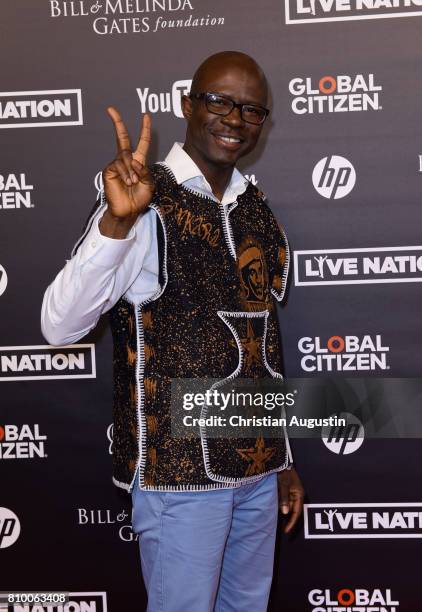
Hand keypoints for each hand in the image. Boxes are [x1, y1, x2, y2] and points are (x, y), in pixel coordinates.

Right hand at [101, 107, 154, 236]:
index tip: (146, 116)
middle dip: (117, 122)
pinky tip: (127, 183)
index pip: (142, 142)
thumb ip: (145, 171)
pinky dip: (126, 174)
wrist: (128, 211)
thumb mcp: (149, 184)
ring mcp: (116, 165)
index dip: (144, 129)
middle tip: (110, 109)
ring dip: (132, 170)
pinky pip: (119, 165)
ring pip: (125, 156)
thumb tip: (135, 160)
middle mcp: (126, 160)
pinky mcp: (109, 170)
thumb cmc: (139, 199)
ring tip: (133, 183)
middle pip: (121, 137)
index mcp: (139, 162)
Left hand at [277, 467, 304, 533]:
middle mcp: (297, 495)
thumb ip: (284, 499)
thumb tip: (285, 513)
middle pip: (292, 510)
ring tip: (275, 514)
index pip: (296, 513)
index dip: (291, 522)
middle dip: (285, 516)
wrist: (280, 461)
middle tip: (279, 524)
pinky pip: (284, 501)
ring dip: (282, 509)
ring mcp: (292, 493)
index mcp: (299, 495)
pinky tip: (275, 506)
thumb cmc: (283, 472)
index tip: (286, 531)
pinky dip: (280, 504)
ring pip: (287, 506)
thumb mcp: (283, 485)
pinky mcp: (287, 490)